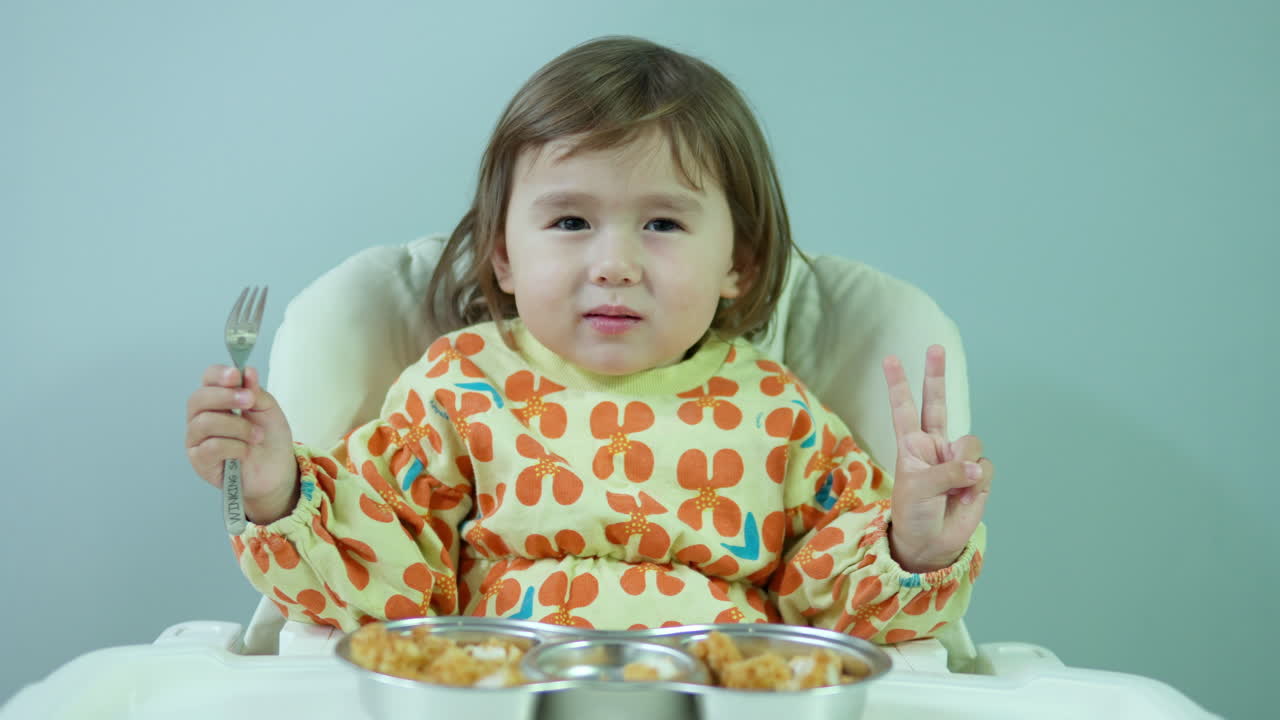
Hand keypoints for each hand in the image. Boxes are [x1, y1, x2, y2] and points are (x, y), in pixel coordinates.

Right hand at [186, 365, 299, 524]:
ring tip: (257, 435)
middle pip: (198, 398)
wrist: (277, 472)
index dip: (219, 374)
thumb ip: (256, 392)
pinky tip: (246, 451)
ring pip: (205, 422)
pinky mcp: (200, 461)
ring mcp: (197, 439)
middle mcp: (202, 416)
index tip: (236, 375)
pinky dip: (234, 446)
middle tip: (250, 401)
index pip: (208, 379)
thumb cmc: (270, 439)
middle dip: (226, 397)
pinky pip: (210, 447)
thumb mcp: (269, 410)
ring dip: (237, 426)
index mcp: (218, 399)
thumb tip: (247, 371)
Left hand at [882, 345, 992, 572]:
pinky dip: (978, 482)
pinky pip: (986, 468)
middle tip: (935, 347)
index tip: (889, 359)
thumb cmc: (913, 514)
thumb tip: (977, 467)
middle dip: (936, 376)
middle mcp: (935, 446)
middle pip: (938, 404)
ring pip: (971, 443)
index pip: (904, 409)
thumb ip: (947, 471)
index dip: (899, 384)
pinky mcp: (978, 476)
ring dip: (964, 464)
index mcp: (912, 445)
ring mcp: (957, 460)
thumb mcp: (919, 489)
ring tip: (953, 488)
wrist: (930, 544)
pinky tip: (967, 495)